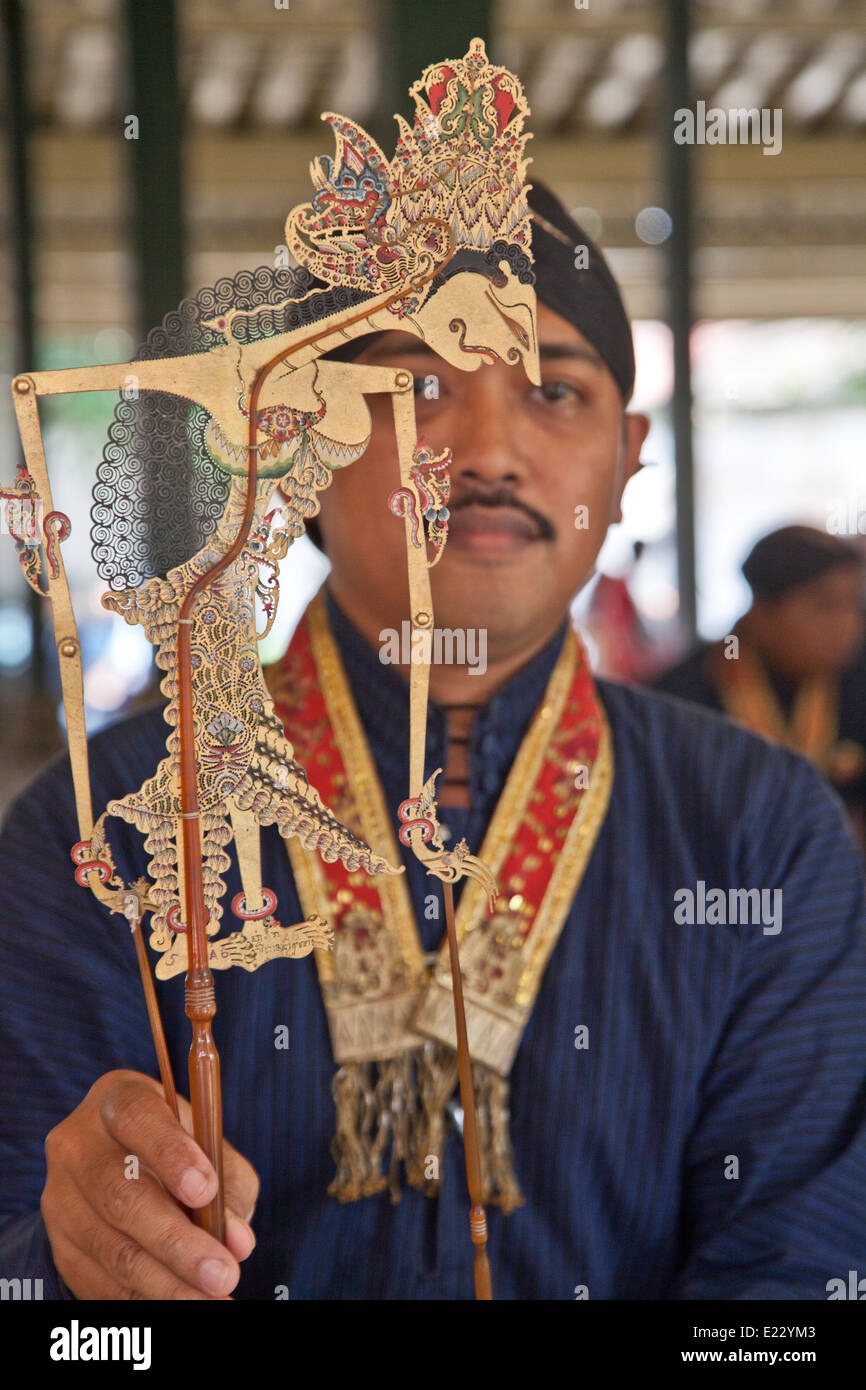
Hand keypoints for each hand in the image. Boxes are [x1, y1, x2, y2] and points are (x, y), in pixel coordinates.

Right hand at [41, 1070, 258, 1299]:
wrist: (120, 1165)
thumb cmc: (178, 1150)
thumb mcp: (208, 1146)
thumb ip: (229, 1184)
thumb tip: (237, 1241)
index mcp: (118, 1099)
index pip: (137, 1118)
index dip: (172, 1154)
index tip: (207, 1191)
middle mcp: (78, 1144)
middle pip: (122, 1196)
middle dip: (178, 1242)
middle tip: (224, 1273)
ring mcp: (61, 1197)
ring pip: (113, 1250)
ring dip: (169, 1284)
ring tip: (214, 1299)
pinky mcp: (60, 1245)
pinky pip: (102, 1282)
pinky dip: (147, 1300)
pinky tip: (185, 1304)